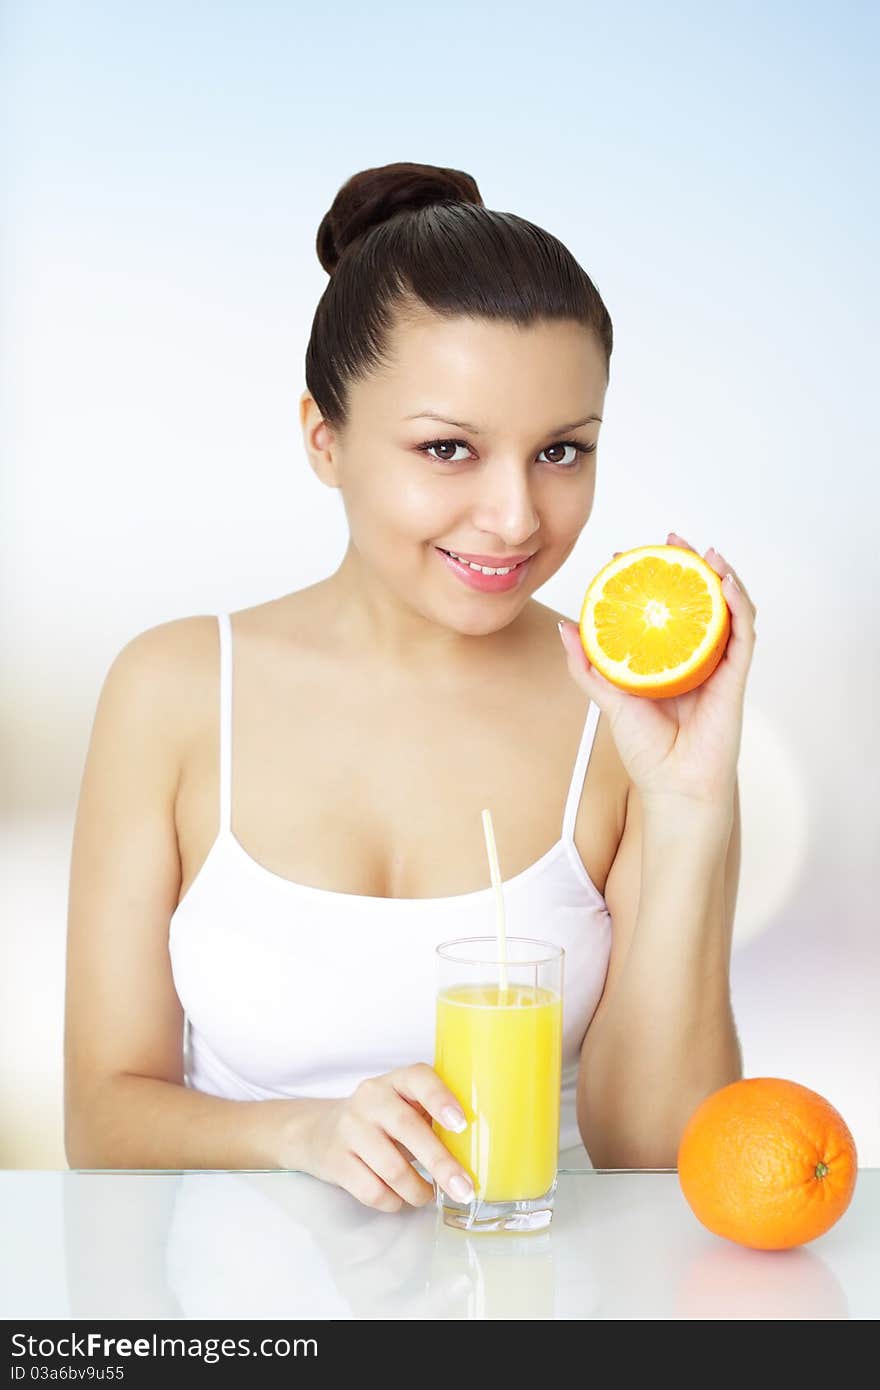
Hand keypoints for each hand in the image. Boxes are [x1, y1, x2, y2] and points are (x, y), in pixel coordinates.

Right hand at [296, 1063, 475, 1212]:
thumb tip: (478, 1148)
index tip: (462, 1125)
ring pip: (391, 1168)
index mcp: (396, 1081)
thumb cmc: (381, 1121)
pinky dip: (393, 1202)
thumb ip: (433, 1117)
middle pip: (408, 1129)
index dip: (441, 1099)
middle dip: (441, 1164)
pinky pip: (372, 1190)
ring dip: (418, 1190)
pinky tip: (399, 1198)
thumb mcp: (404, 1106)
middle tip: (465, 1189)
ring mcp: (350, 1128)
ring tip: (428, 1195)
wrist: (321, 1130)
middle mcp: (370, 1098)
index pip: (419, 1078)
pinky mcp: (336, 1160)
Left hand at [558, 532, 756, 809]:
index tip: (631, 557)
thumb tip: (565, 627)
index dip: (652, 580)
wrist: (674, 787)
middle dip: (688, 565)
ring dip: (719, 575)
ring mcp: (718, 664)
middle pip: (697, 601)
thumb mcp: (608, 699)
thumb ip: (588, 665)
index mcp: (668, 660)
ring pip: (726, 609)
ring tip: (704, 552)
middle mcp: (696, 657)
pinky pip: (742, 632)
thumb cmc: (647, 751)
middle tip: (671, 540)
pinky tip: (725, 582)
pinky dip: (738, 603)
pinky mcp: (736, 676)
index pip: (664, 609)